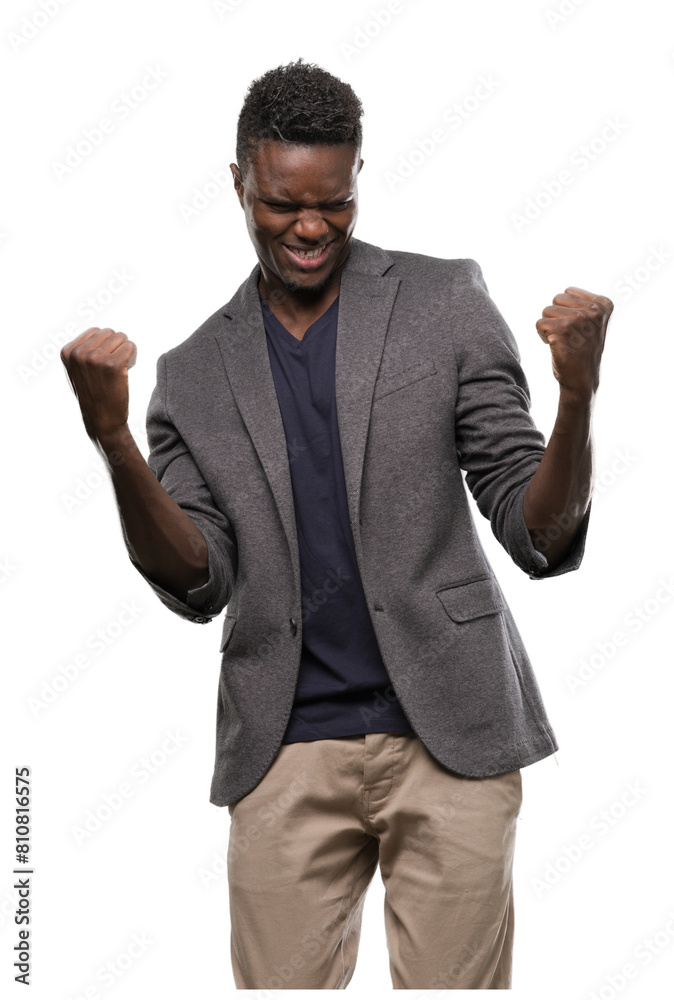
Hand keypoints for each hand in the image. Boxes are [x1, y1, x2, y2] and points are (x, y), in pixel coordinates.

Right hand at [60, 326, 136, 441]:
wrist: (102, 420)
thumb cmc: (93, 395)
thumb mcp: (77, 371)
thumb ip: (81, 351)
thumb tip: (96, 331)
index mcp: (67, 352)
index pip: (95, 331)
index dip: (104, 345)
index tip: (103, 363)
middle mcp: (79, 353)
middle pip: (109, 332)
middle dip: (116, 346)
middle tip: (115, 366)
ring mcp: (95, 358)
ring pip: (121, 337)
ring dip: (125, 351)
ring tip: (120, 368)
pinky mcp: (112, 364)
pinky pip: (131, 346)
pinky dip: (133, 356)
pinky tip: (127, 370)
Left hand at [535, 287, 612, 399]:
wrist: (581, 379)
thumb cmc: (583, 350)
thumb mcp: (593, 323)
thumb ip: (585, 305)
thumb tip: (565, 291)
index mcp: (604, 305)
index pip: (568, 291)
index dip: (566, 310)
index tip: (577, 327)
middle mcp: (593, 310)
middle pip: (556, 299)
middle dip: (555, 316)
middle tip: (567, 334)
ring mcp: (578, 319)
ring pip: (546, 311)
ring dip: (549, 327)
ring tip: (563, 340)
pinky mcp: (562, 330)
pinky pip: (539, 324)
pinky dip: (542, 336)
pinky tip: (556, 346)